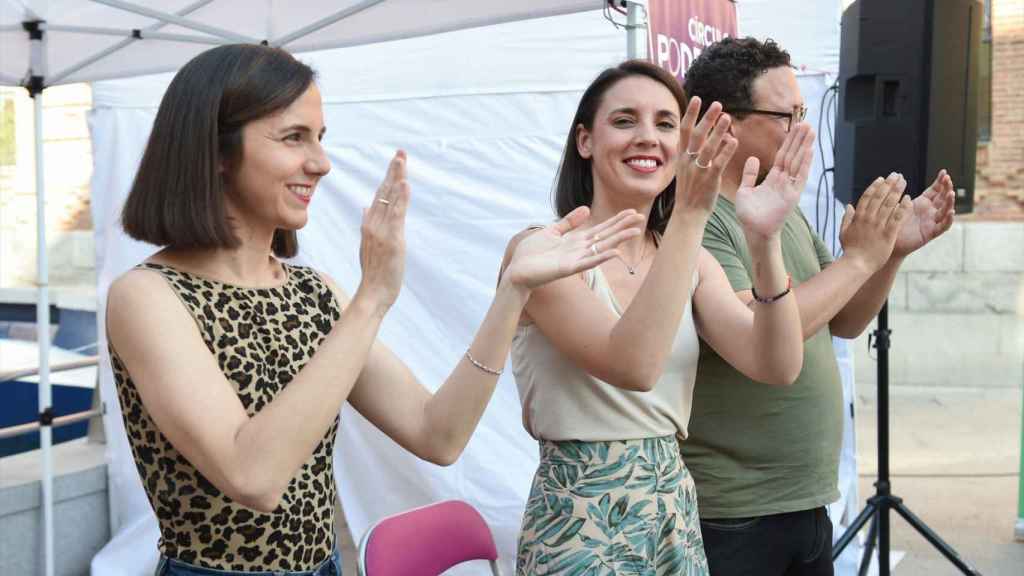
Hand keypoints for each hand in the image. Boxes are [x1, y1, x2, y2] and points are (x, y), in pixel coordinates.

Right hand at [356, 151, 409, 310]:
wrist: (372, 293)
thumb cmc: (374, 272)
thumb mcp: (367, 245)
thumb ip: (367, 224)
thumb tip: (365, 207)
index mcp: (369, 224)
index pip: (379, 195)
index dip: (388, 177)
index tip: (395, 161)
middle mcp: (373, 224)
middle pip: (384, 192)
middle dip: (393, 171)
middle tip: (401, 152)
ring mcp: (381, 231)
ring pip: (390, 199)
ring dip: (397, 178)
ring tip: (401, 160)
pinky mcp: (391, 240)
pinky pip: (397, 215)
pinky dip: (401, 199)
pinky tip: (405, 185)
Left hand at [502, 207, 644, 290]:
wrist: (517, 270)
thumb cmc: (532, 254)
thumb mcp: (551, 232)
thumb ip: (568, 222)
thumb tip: (587, 209)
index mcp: (576, 241)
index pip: (601, 228)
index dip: (616, 220)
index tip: (631, 211)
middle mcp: (580, 250)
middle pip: (606, 236)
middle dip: (623, 226)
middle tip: (641, 217)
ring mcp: (575, 259)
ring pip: (601, 248)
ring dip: (618, 240)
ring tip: (634, 232)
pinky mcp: (568, 268)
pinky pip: (588, 262)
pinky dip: (601, 257)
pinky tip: (614, 252)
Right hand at [672, 98, 738, 218]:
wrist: (688, 214)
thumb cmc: (690, 191)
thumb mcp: (686, 169)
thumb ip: (694, 152)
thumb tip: (705, 136)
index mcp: (682, 157)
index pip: (684, 130)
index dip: (690, 113)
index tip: (697, 98)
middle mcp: (688, 161)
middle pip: (696, 135)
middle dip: (707, 118)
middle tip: (717, 104)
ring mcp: (698, 170)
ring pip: (708, 147)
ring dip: (718, 131)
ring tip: (728, 117)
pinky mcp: (709, 180)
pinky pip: (719, 163)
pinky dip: (726, 151)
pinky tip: (734, 141)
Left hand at [734, 122, 814, 239]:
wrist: (753, 232)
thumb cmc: (749, 215)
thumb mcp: (744, 190)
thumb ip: (750, 174)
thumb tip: (753, 158)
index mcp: (773, 179)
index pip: (783, 155)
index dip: (789, 142)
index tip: (795, 127)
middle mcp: (784, 181)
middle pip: (793, 155)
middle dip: (800, 139)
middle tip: (807, 123)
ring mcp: (789, 188)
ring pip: (798, 162)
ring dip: (804, 146)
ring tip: (810, 131)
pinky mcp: (792, 196)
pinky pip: (799, 177)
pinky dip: (804, 164)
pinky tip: (809, 151)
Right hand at [839, 172, 911, 272]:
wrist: (857, 264)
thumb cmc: (851, 250)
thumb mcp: (844, 232)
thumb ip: (846, 218)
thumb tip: (848, 206)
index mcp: (858, 217)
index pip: (867, 197)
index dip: (875, 186)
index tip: (881, 179)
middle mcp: (868, 218)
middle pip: (880, 196)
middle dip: (889, 184)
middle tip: (896, 175)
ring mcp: (878, 225)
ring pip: (889, 204)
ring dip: (897, 191)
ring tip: (904, 182)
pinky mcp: (888, 233)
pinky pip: (897, 217)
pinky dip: (903, 207)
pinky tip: (909, 199)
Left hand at [893, 169, 954, 257]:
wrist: (888, 242)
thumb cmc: (891, 224)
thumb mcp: (896, 205)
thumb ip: (898, 192)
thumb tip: (899, 176)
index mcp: (922, 203)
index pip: (935, 190)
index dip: (940, 181)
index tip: (944, 172)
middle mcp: (929, 212)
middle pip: (943, 198)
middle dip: (947, 188)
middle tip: (948, 179)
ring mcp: (931, 222)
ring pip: (945, 210)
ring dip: (949, 202)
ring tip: (951, 193)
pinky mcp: (931, 233)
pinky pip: (943, 226)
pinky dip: (948, 219)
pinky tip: (951, 212)